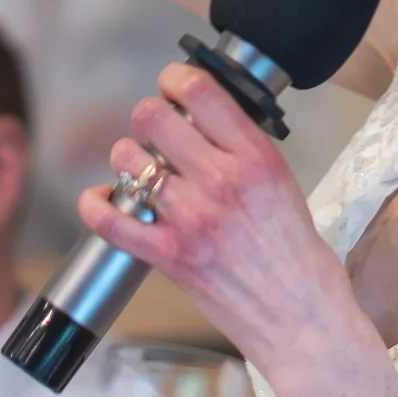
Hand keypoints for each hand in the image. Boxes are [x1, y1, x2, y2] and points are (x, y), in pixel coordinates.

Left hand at [81, 64, 354, 371]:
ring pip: (128, 160)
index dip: (175, 79)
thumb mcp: (285, 184)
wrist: (302, 318)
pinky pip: (111, 221)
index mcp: (256, 158)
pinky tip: (102, 200)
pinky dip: (95, 206)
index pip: (201, 91)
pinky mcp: (170, 256)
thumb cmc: (299, 257)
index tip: (172, 85)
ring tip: (137, 170)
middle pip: (153, 117)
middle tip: (155, 131)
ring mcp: (192, 219)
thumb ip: (245, 152)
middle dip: (148, 117)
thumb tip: (207, 124)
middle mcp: (221, 181)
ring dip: (126, 159)